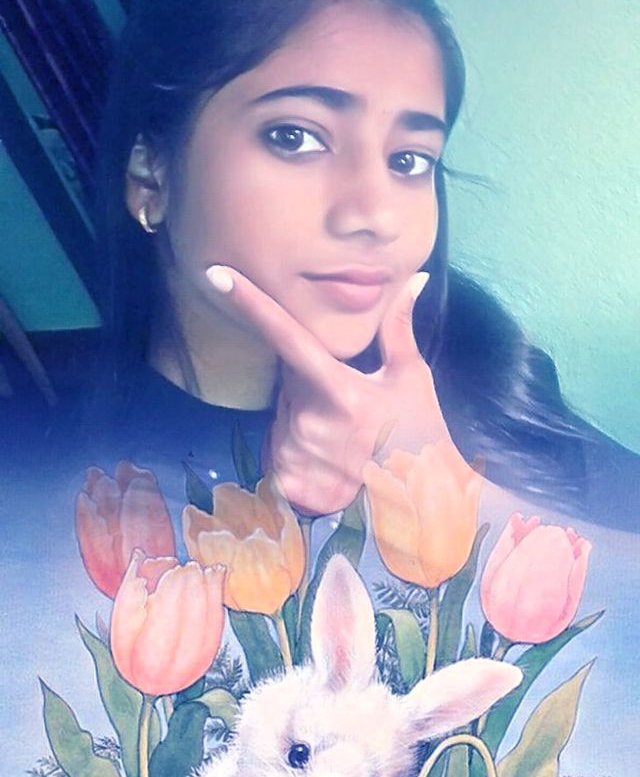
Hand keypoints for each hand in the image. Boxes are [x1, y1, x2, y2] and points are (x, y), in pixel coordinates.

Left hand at [206, 265, 451, 514]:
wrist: (420, 501)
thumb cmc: (418, 433)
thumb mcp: (410, 378)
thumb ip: (398, 327)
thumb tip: (413, 278)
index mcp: (339, 389)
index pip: (286, 336)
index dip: (251, 304)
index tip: (217, 275)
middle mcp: (310, 421)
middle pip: (289, 384)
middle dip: (310, 386)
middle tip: (348, 408)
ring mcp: (295, 454)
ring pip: (284, 417)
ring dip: (304, 420)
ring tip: (343, 440)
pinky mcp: (287, 482)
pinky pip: (278, 450)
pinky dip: (298, 451)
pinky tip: (329, 463)